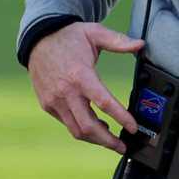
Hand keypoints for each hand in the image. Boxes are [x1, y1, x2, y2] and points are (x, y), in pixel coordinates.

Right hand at [27, 22, 144, 153]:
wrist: (38, 39)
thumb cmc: (69, 37)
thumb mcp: (94, 33)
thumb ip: (118, 41)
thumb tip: (140, 44)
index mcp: (80, 75)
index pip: (104, 103)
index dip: (121, 118)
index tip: (133, 128)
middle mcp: (66, 91)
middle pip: (89, 126)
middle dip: (108, 141)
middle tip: (123, 146)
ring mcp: (54, 100)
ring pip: (76, 130)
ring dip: (95, 139)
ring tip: (110, 138)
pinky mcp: (48, 104)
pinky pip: (67, 123)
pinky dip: (81, 128)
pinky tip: (93, 125)